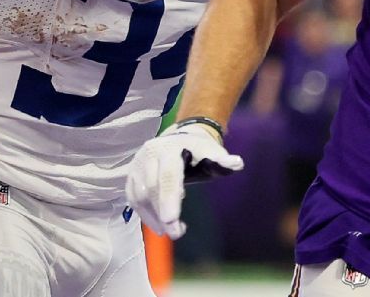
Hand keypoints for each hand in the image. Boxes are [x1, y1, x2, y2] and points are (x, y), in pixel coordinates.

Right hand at [124, 122, 243, 238]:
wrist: (179, 137)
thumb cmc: (199, 150)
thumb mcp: (212, 152)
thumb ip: (221, 160)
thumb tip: (238, 163)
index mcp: (170, 148)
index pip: (168, 176)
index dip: (170, 199)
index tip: (173, 221)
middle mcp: (150, 154)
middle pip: (152, 188)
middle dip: (163, 214)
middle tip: (176, 233)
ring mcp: (137, 164)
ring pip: (140, 196)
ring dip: (154, 217)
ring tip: (170, 231)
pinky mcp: (131, 175)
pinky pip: (133, 198)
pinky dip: (145, 214)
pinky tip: (159, 225)